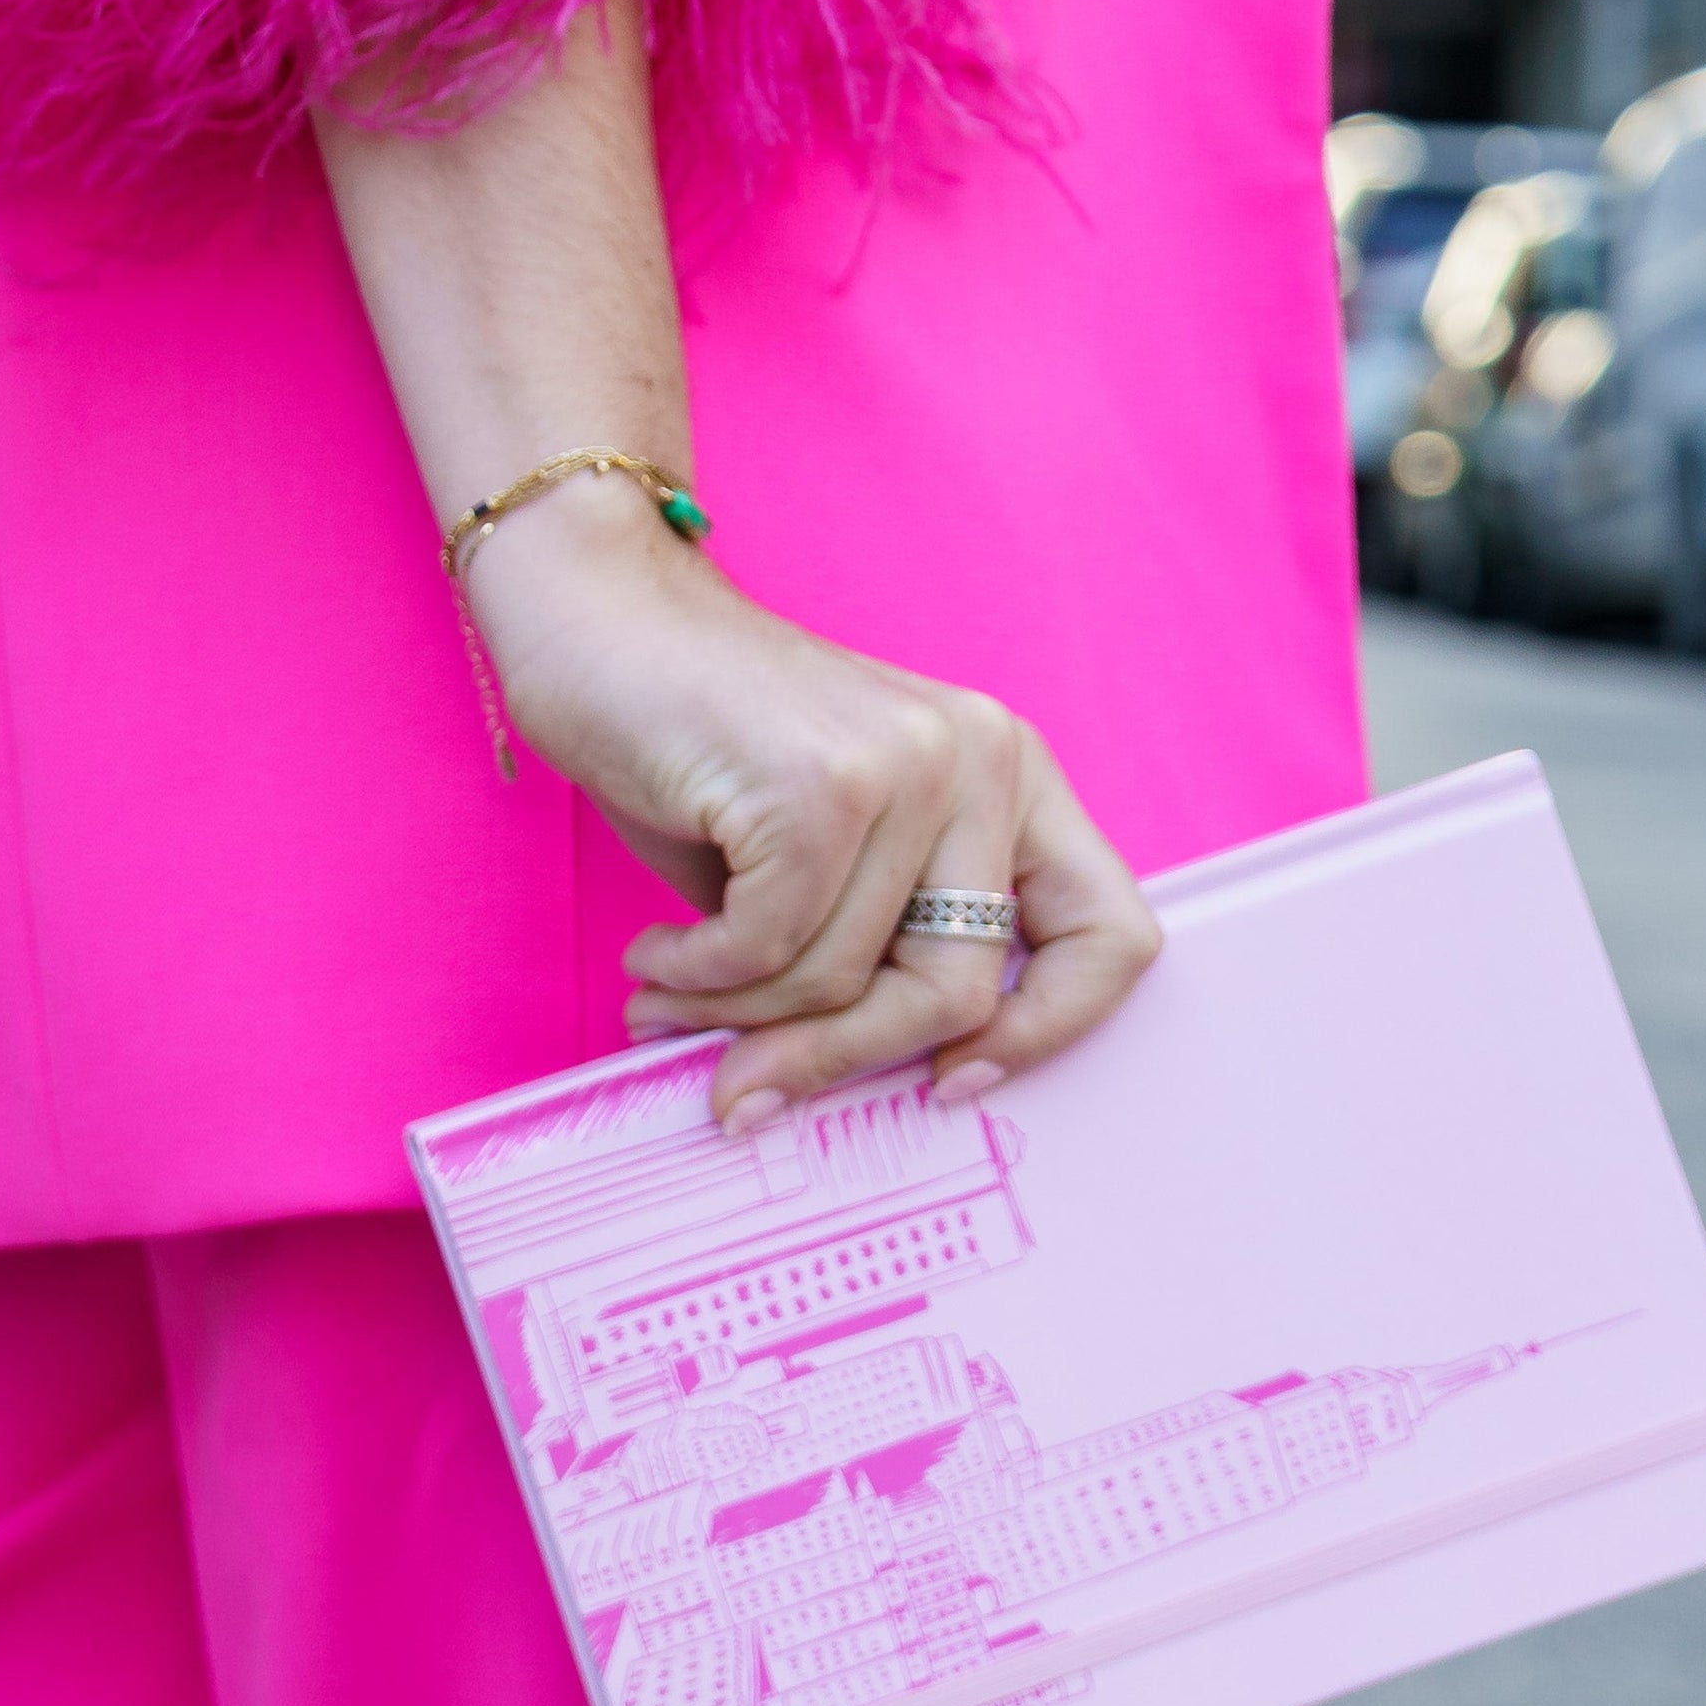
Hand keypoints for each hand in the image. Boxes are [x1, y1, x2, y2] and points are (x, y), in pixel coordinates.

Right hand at [467, 481, 1161, 1124]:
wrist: (594, 613)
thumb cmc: (701, 746)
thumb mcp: (826, 859)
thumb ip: (871, 955)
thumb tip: (847, 1091)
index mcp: (1012, 776)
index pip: (1111, 936)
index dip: (1044, 1032)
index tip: (948, 1080)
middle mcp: (984, 759)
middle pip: (958, 990)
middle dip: (840, 1055)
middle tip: (748, 1080)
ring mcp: (909, 763)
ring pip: (845, 979)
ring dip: (736, 1013)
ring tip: (669, 993)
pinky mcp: (821, 783)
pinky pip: (767, 947)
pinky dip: (696, 975)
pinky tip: (656, 954)